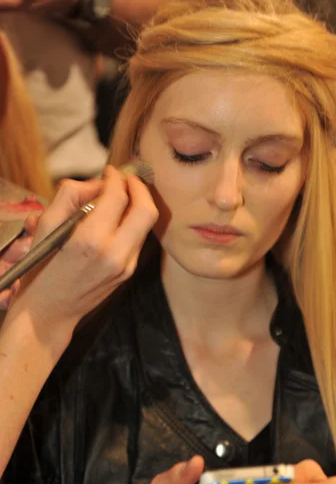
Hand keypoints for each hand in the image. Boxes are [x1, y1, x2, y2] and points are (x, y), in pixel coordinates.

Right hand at [7, 166, 157, 358]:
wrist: (49, 312)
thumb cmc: (41, 268)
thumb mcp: (46, 227)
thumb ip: (70, 196)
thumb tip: (95, 183)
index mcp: (91, 240)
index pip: (118, 197)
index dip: (116, 178)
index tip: (111, 171)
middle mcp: (115, 253)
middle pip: (146, 210)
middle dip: (139, 188)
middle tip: (126, 179)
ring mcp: (126, 266)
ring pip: (145, 225)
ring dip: (137, 204)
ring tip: (120, 196)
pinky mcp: (128, 272)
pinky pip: (138, 239)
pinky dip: (131, 222)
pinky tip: (116, 219)